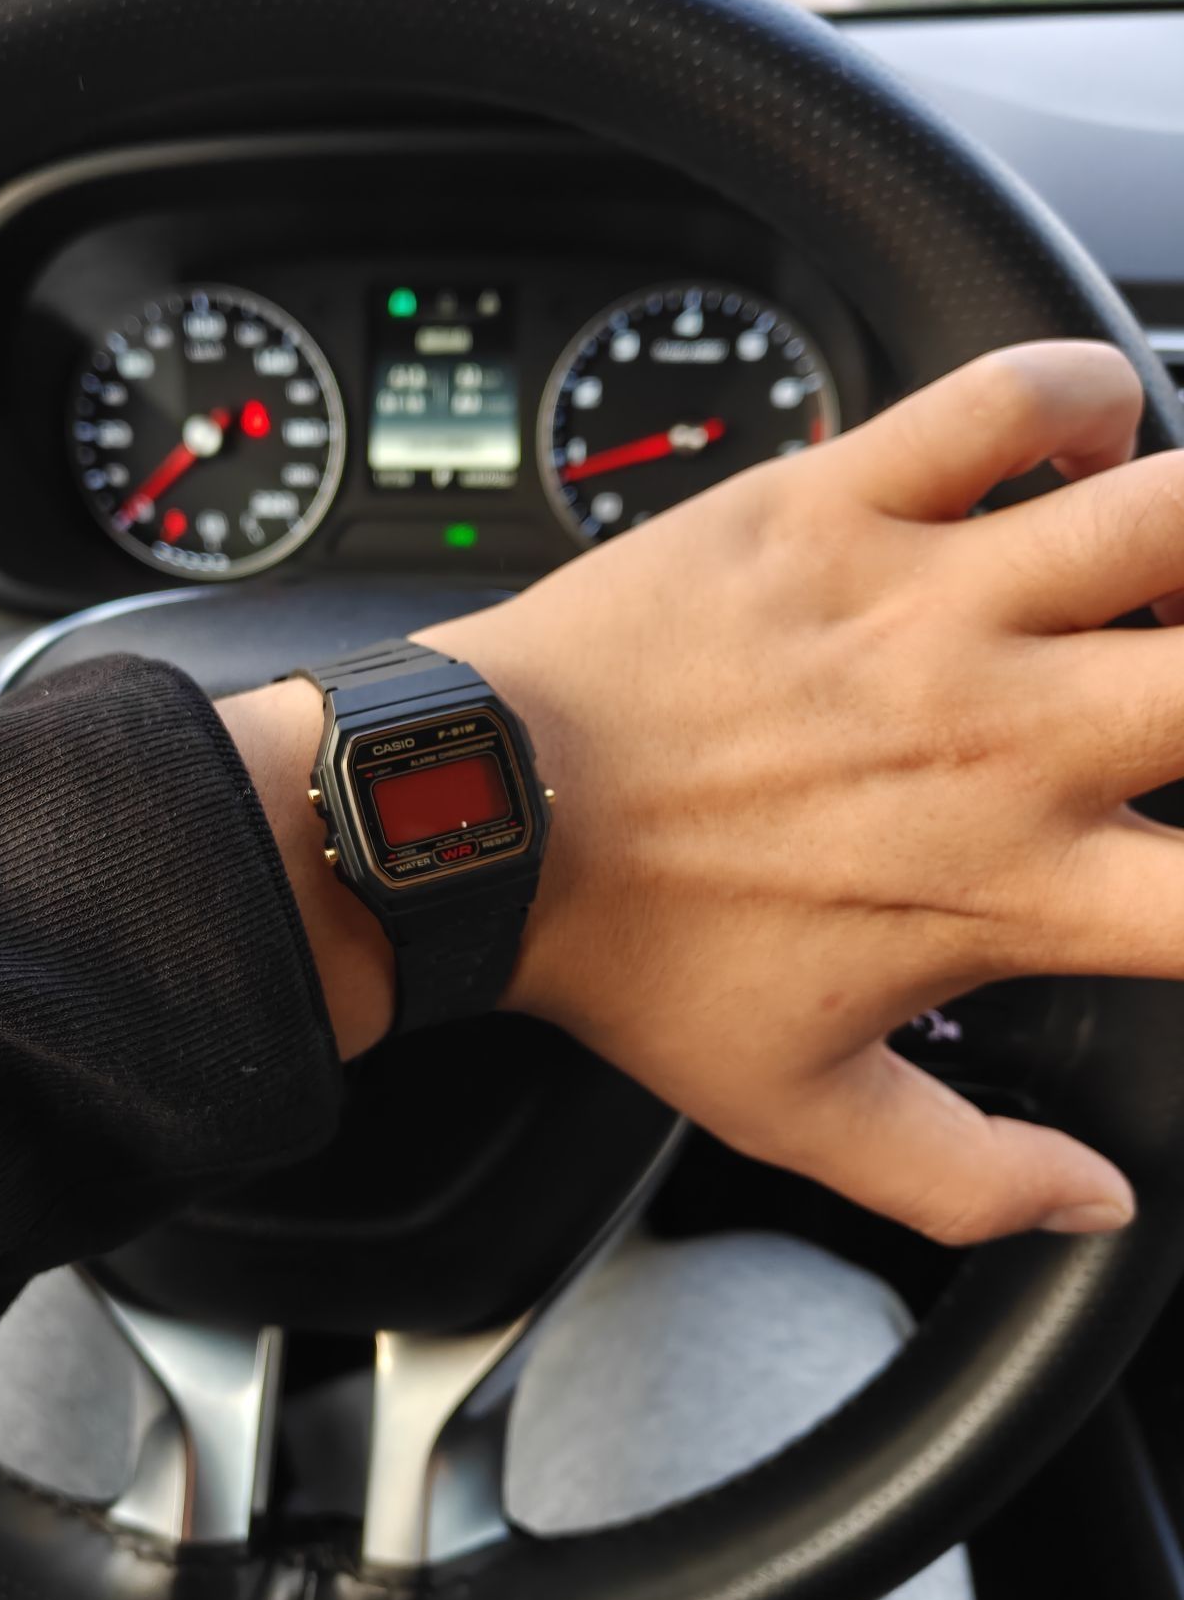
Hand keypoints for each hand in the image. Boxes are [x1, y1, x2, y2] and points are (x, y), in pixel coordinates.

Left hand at [232, 341, 1177, 1244]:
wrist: (484, 822)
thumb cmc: (630, 954)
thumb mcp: (797, 1110)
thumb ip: (967, 1178)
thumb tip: (1095, 1202)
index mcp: (1009, 886)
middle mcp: (1001, 733)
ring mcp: (926, 603)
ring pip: (1174, 510)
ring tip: (1161, 578)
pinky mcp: (835, 505)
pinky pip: (1011, 398)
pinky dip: (1077, 397)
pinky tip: (1077, 444)